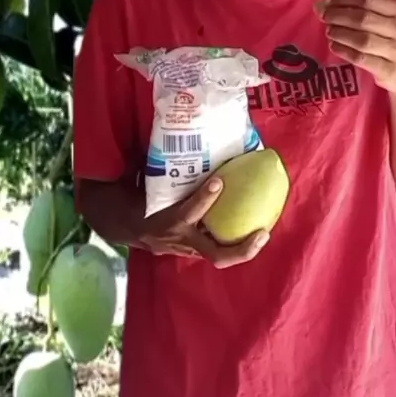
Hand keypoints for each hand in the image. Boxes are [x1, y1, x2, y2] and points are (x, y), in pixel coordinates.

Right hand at [141, 177, 269, 268]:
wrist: (131, 227)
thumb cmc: (145, 201)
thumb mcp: (153, 186)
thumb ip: (167, 169)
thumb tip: (182, 140)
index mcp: (172, 220)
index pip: (190, 212)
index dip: (205, 199)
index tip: (219, 182)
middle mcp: (184, 240)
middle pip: (216, 254)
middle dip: (241, 249)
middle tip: (263, 234)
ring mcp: (191, 250)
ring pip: (221, 256)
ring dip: (244, 249)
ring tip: (264, 235)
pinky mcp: (195, 252)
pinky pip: (219, 249)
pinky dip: (235, 243)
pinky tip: (251, 230)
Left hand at [315, 0, 395, 93]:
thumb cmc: (395, 44)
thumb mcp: (392, 23)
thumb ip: (366, 10)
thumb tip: (327, 2)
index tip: (325, 1)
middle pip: (363, 18)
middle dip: (338, 15)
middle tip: (323, 16)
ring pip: (362, 39)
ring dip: (340, 33)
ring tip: (329, 31)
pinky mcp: (389, 70)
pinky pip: (362, 58)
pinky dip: (345, 51)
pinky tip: (334, 46)